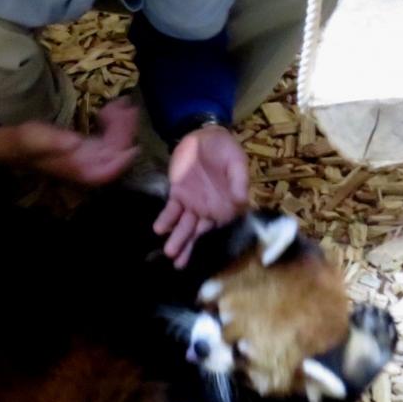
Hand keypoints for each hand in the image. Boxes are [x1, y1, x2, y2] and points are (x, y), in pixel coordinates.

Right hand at [0, 97, 138, 184]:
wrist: (13, 144)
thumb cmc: (24, 143)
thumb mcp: (36, 139)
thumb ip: (55, 142)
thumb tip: (76, 142)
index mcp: (78, 169)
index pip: (108, 171)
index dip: (122, 160)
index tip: (134, 143)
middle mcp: (88, 166)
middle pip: (116, 153)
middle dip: (125, 131)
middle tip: (129, 107)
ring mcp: (90, 157)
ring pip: (115, 143)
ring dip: (121, 124)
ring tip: (123, 103)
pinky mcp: (88, 147)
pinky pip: (107, 137)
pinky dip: (112, 123)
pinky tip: (112, 109)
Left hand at [154, 125, 248, 267]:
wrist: (204, 136)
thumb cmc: (225, 150)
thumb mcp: (236, 162)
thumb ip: (239, 180)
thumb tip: (242, 200)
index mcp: (227, 206)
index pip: (221, 227)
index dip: (213, 242)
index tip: (207, 258)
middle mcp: (210, 210)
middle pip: (199, 233)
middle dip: (190, 248)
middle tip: (180, 265)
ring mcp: (193, 203)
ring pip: (184, 226)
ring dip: (177, 239)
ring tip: (170, 253)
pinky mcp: (178, 194)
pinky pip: (171, 210)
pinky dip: (166, 220)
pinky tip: (159, 229)